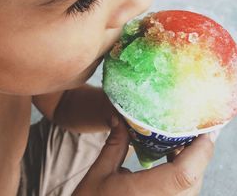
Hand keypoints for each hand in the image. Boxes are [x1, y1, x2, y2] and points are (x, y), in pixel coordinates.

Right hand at [72, 118, 215, 195]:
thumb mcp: (100, 172)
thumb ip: (115, 143)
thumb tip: (119, 116)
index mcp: (144, 194)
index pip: (184, 174)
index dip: (200, 151)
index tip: (204, 130)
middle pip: (193, 177)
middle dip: (197, 151)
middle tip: (189, 128)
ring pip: (192, 186)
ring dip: (191, 162)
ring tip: (179, 140)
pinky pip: (184, 192)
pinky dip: (184, 173)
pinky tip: (172, 158)